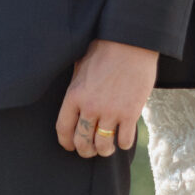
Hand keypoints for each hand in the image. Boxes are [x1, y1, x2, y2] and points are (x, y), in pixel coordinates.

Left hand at [55, 39, 158, 156]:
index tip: (71, 146)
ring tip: (108, 148)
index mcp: (74, 96)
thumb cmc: (104, 50)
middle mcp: (90, 107)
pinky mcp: (130, 113)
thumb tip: (74, 103)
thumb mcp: (80, 68)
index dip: (66, 142)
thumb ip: (76, 89)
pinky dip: (123, 143)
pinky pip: (125, 140)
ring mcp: (111, 112)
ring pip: (103, 145)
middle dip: (85, 151)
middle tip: (90, 150)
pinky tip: (123, 138)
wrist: (131, 43)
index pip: (63, 129)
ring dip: (105, 150)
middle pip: (83, 142)